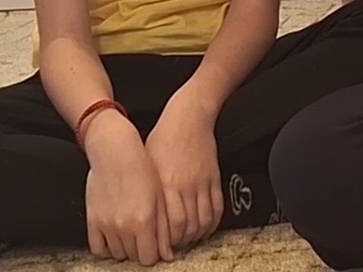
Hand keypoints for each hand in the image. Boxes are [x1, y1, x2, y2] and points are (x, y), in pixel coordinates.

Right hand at [82, 112, 172, 265]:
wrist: (115, 152)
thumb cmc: (141, 170)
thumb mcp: (159, 198)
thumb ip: (163, 229)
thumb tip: (167, 255)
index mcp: (143, 221)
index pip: (148, 258)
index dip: (154, 254)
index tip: (156, 246)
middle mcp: (123, 226)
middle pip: (133, 257)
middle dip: (141, 250)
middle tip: (144, 236)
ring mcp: (105, 224)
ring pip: (117, 254)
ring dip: (125, 249)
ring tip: (131, 233)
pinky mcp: (92, 220)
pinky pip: (97, 249)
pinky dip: (106, 248)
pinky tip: (115, 237)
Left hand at [144, 93, 223, 249]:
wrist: (188, 116)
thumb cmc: (163, 138)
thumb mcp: (147, 165)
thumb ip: (148, 193)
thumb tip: (145, 218)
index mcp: (164, 184)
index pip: (169, 225)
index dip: (166, 241)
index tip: (160, 245)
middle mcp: (184, 186)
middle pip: (187, 227)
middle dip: (180, 242)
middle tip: (174, 246)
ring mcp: (202, 183)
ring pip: (203, 221)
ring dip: (196, 235)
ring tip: (188, 238)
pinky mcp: (214, 178)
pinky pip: (217, 208)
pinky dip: (212, 223)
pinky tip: (204, 226)